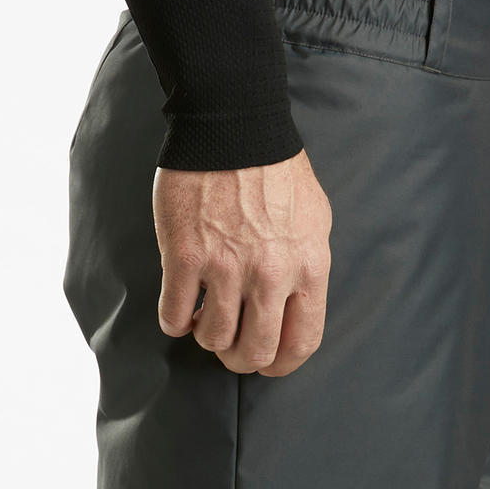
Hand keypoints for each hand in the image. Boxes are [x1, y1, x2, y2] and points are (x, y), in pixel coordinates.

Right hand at [153, 152, 331, 377]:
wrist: (231, 124)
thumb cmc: (274, 168)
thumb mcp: (314, 219)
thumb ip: (307, 266)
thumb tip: (295, 304)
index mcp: (308, 268)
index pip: (302, 342)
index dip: (282, 364)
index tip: (267, 363)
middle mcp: (271, 275)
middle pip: (256, 351)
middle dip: (240, 359)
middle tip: (230, 348)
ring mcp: (226, 268)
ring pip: (213, 338)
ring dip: (207, 337)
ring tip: (204, 320)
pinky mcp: (185, 258)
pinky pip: (174, 316)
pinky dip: (175, 322)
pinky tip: (179, 311)